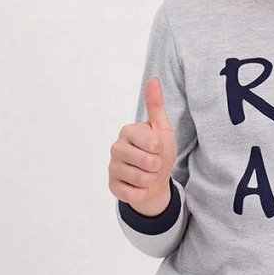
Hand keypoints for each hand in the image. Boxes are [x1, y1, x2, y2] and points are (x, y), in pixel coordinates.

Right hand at [108, 76, 177, 211]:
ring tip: (148, 175)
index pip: (152, 144)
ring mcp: (113, 167)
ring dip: (151, 180)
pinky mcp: (113, 186)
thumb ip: (156, 106)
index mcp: (128, 131)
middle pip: (148, 163)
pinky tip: (139, 186)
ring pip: (141, 179)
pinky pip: (132, 194)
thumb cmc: (158, 151)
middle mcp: (116, 147)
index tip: (157, 148)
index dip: (161, 150)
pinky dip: (142, 193)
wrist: (155, 179)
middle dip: (157, 166)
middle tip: (153, 163)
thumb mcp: (161, 128)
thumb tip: (153, 80)